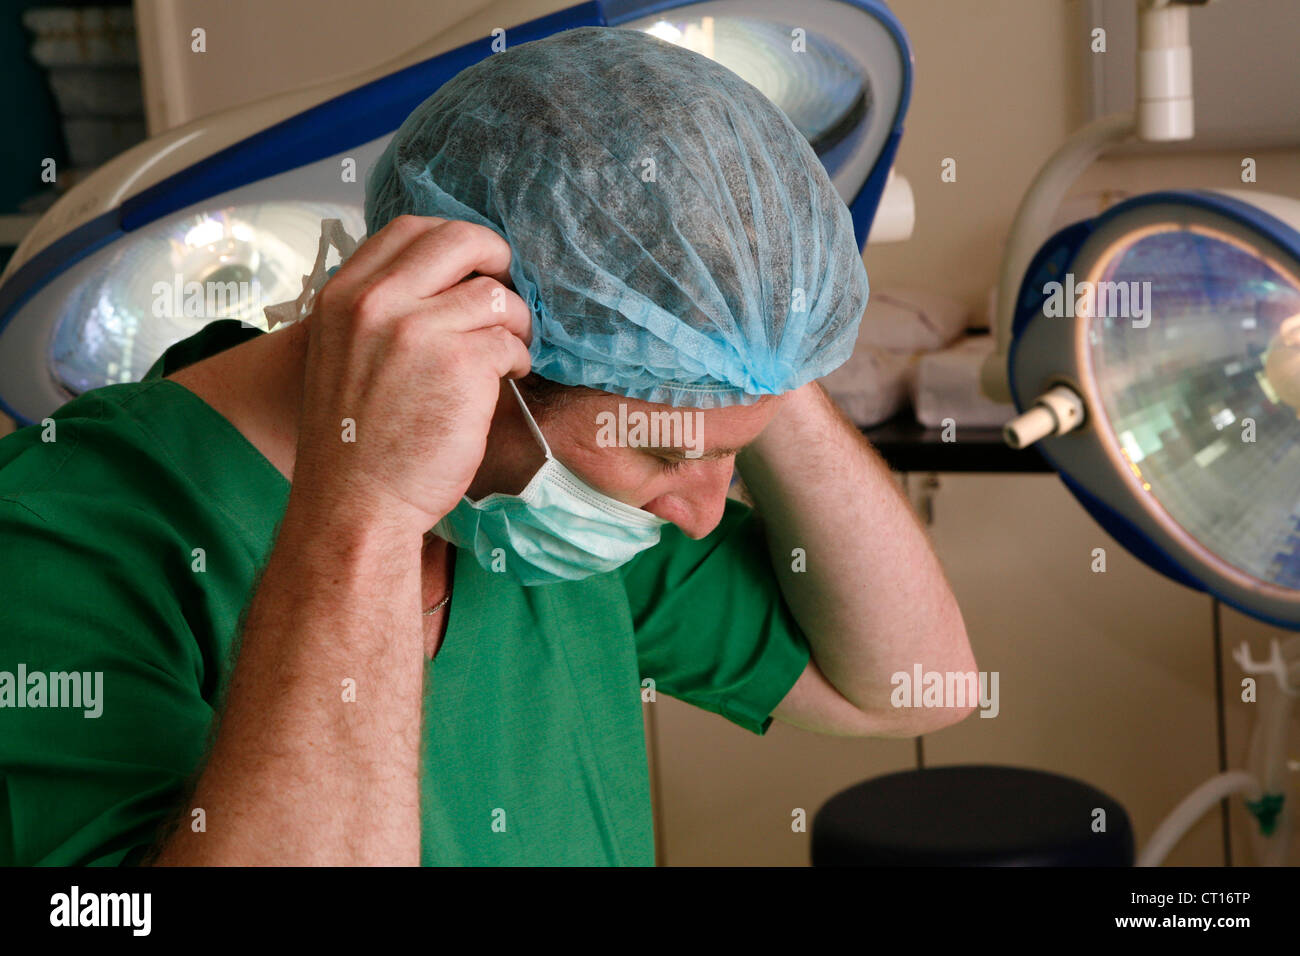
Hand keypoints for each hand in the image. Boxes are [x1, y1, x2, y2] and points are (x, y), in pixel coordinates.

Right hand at [290, 215, 531, 535]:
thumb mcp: (342, 353)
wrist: (355, 504)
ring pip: (494, 295)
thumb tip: (444, 277)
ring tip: (507, 352)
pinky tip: (506, 380)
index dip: (454, 240)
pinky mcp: (461, 363)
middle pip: (461, 241)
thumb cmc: (356, 440)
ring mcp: (419, 330)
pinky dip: (518, 358)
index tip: (474, 264)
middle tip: (509, 288)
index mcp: (344, 294)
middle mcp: (376, 302)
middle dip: (497, 260)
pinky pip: (509, 340)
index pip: (410, 229)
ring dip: (514, 321)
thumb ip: (380, 309)